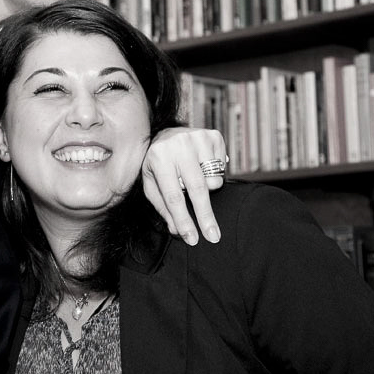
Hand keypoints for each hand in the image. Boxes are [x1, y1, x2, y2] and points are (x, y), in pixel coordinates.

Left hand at [142, 127, 226, 244]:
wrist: (166, 135)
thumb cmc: (157, 164)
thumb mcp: (152, 184)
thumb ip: (163, 207)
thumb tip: (177, 231)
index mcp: (158, 157)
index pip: (173, 196)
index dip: (184, 220)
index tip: (192, 239)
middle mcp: (179, 144)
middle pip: (197, 189)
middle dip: (205, 216)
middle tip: (213, 236)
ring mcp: (198, 137)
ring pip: (214, 180)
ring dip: (207, 189)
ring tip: (193, 178)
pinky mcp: (214, 136)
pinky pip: (222, 168)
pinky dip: (214, 174)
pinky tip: (201, 166)